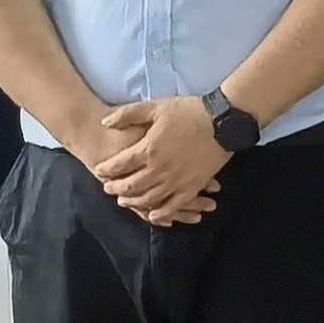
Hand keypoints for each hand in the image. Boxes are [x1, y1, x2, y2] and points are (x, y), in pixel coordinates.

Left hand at [91, 96, 230, 218]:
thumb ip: (127, 114)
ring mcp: (177, 180)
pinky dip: (163, 213)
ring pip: (150, 198)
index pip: (119, 165)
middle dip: (116, 188)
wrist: (223, 121)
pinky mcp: (194, 185)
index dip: (106, 169)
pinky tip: (154, 215)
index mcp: (148, 149)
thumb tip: (104, 123)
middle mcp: (159, 169)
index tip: (100, 170)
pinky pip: (175, 204)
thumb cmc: (189, 112)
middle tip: (108, 188)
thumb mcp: (156, 107)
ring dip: (134, 202)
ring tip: (125, 201)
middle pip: (131, 186)